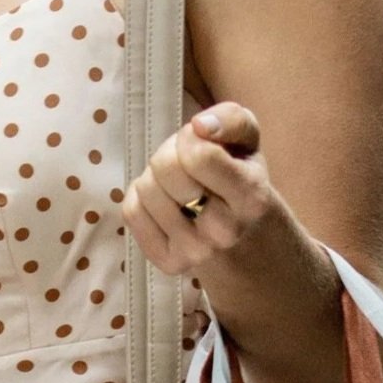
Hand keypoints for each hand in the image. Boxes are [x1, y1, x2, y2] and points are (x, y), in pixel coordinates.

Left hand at [122, 101, 281, 277]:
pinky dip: (140, 198)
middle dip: (171, 154)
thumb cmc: (240, 176)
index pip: (199, 156)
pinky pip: (131, 212)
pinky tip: (164, 203)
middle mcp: (225, 231)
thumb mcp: (248, 141)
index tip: (199, 141)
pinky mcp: (168, 263)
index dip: (190, 137)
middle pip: (166, 169)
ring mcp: (196, 252)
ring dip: (155, 177)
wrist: (244, 237)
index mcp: (251, 197)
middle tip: (187, 164)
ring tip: (177, 185)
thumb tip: (200, 125)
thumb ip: (232, 119)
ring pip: (146, 189)